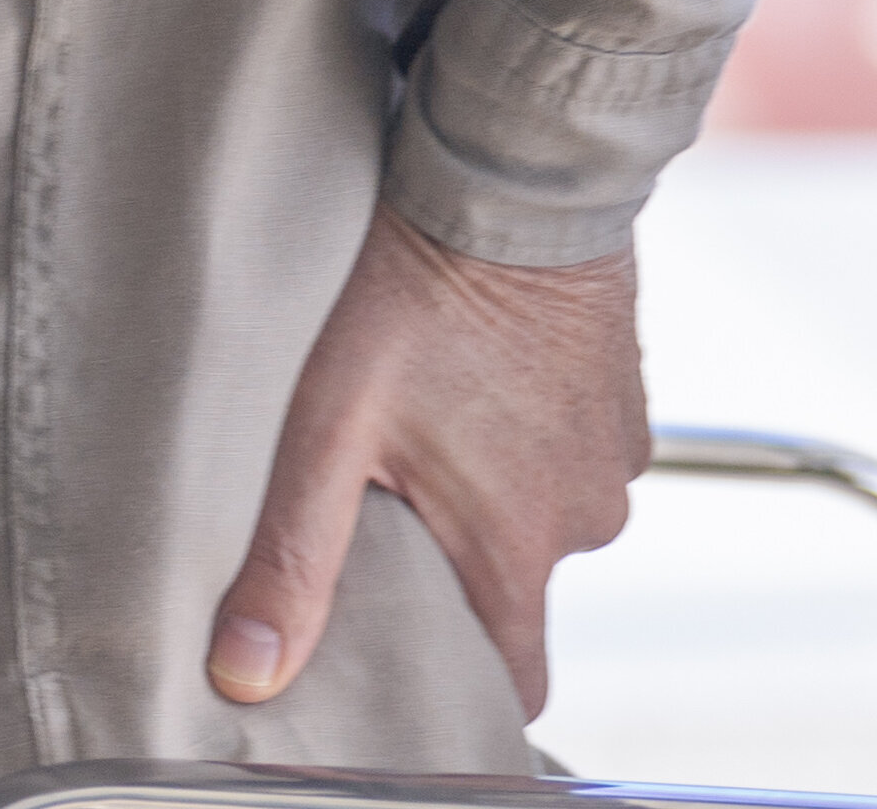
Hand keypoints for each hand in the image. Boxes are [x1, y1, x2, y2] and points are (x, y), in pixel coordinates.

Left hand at [209, 201, 646, 716]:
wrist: (511, 193)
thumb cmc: (412, 307)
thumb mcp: (327, 435)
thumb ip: (293, 561)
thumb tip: (248, 673)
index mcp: (517, 548)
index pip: (516, 678)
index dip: (464, 683)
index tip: (411, 664)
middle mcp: (586, 518)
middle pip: (518, 589)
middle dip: (456, 565)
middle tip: (387, 506)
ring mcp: (617, 460)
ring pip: (542, 514)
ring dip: (491, 492)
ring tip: (428, 430)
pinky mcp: (628, 407)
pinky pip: (569, 453)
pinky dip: (525, 438)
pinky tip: (474, 387)